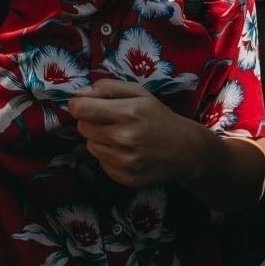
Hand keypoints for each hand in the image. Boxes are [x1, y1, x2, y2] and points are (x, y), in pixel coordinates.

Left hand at [67, 79, 206, 186]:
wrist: (185, 150)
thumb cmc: (158, 117)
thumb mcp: (138, 93)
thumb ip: (107, 87)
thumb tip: (79, 94)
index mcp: (127, 113)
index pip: (80, 110)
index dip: (78, 105)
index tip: (85, 105)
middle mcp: (124, 139)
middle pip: (82, 127)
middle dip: (91, 121)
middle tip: (111, 120)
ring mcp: (124, 161)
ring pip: (89, 145)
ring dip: (99, 139)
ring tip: (121, 136)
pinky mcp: (124, 178)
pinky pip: (100, 162)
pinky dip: (107, 155)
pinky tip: (125, 151)